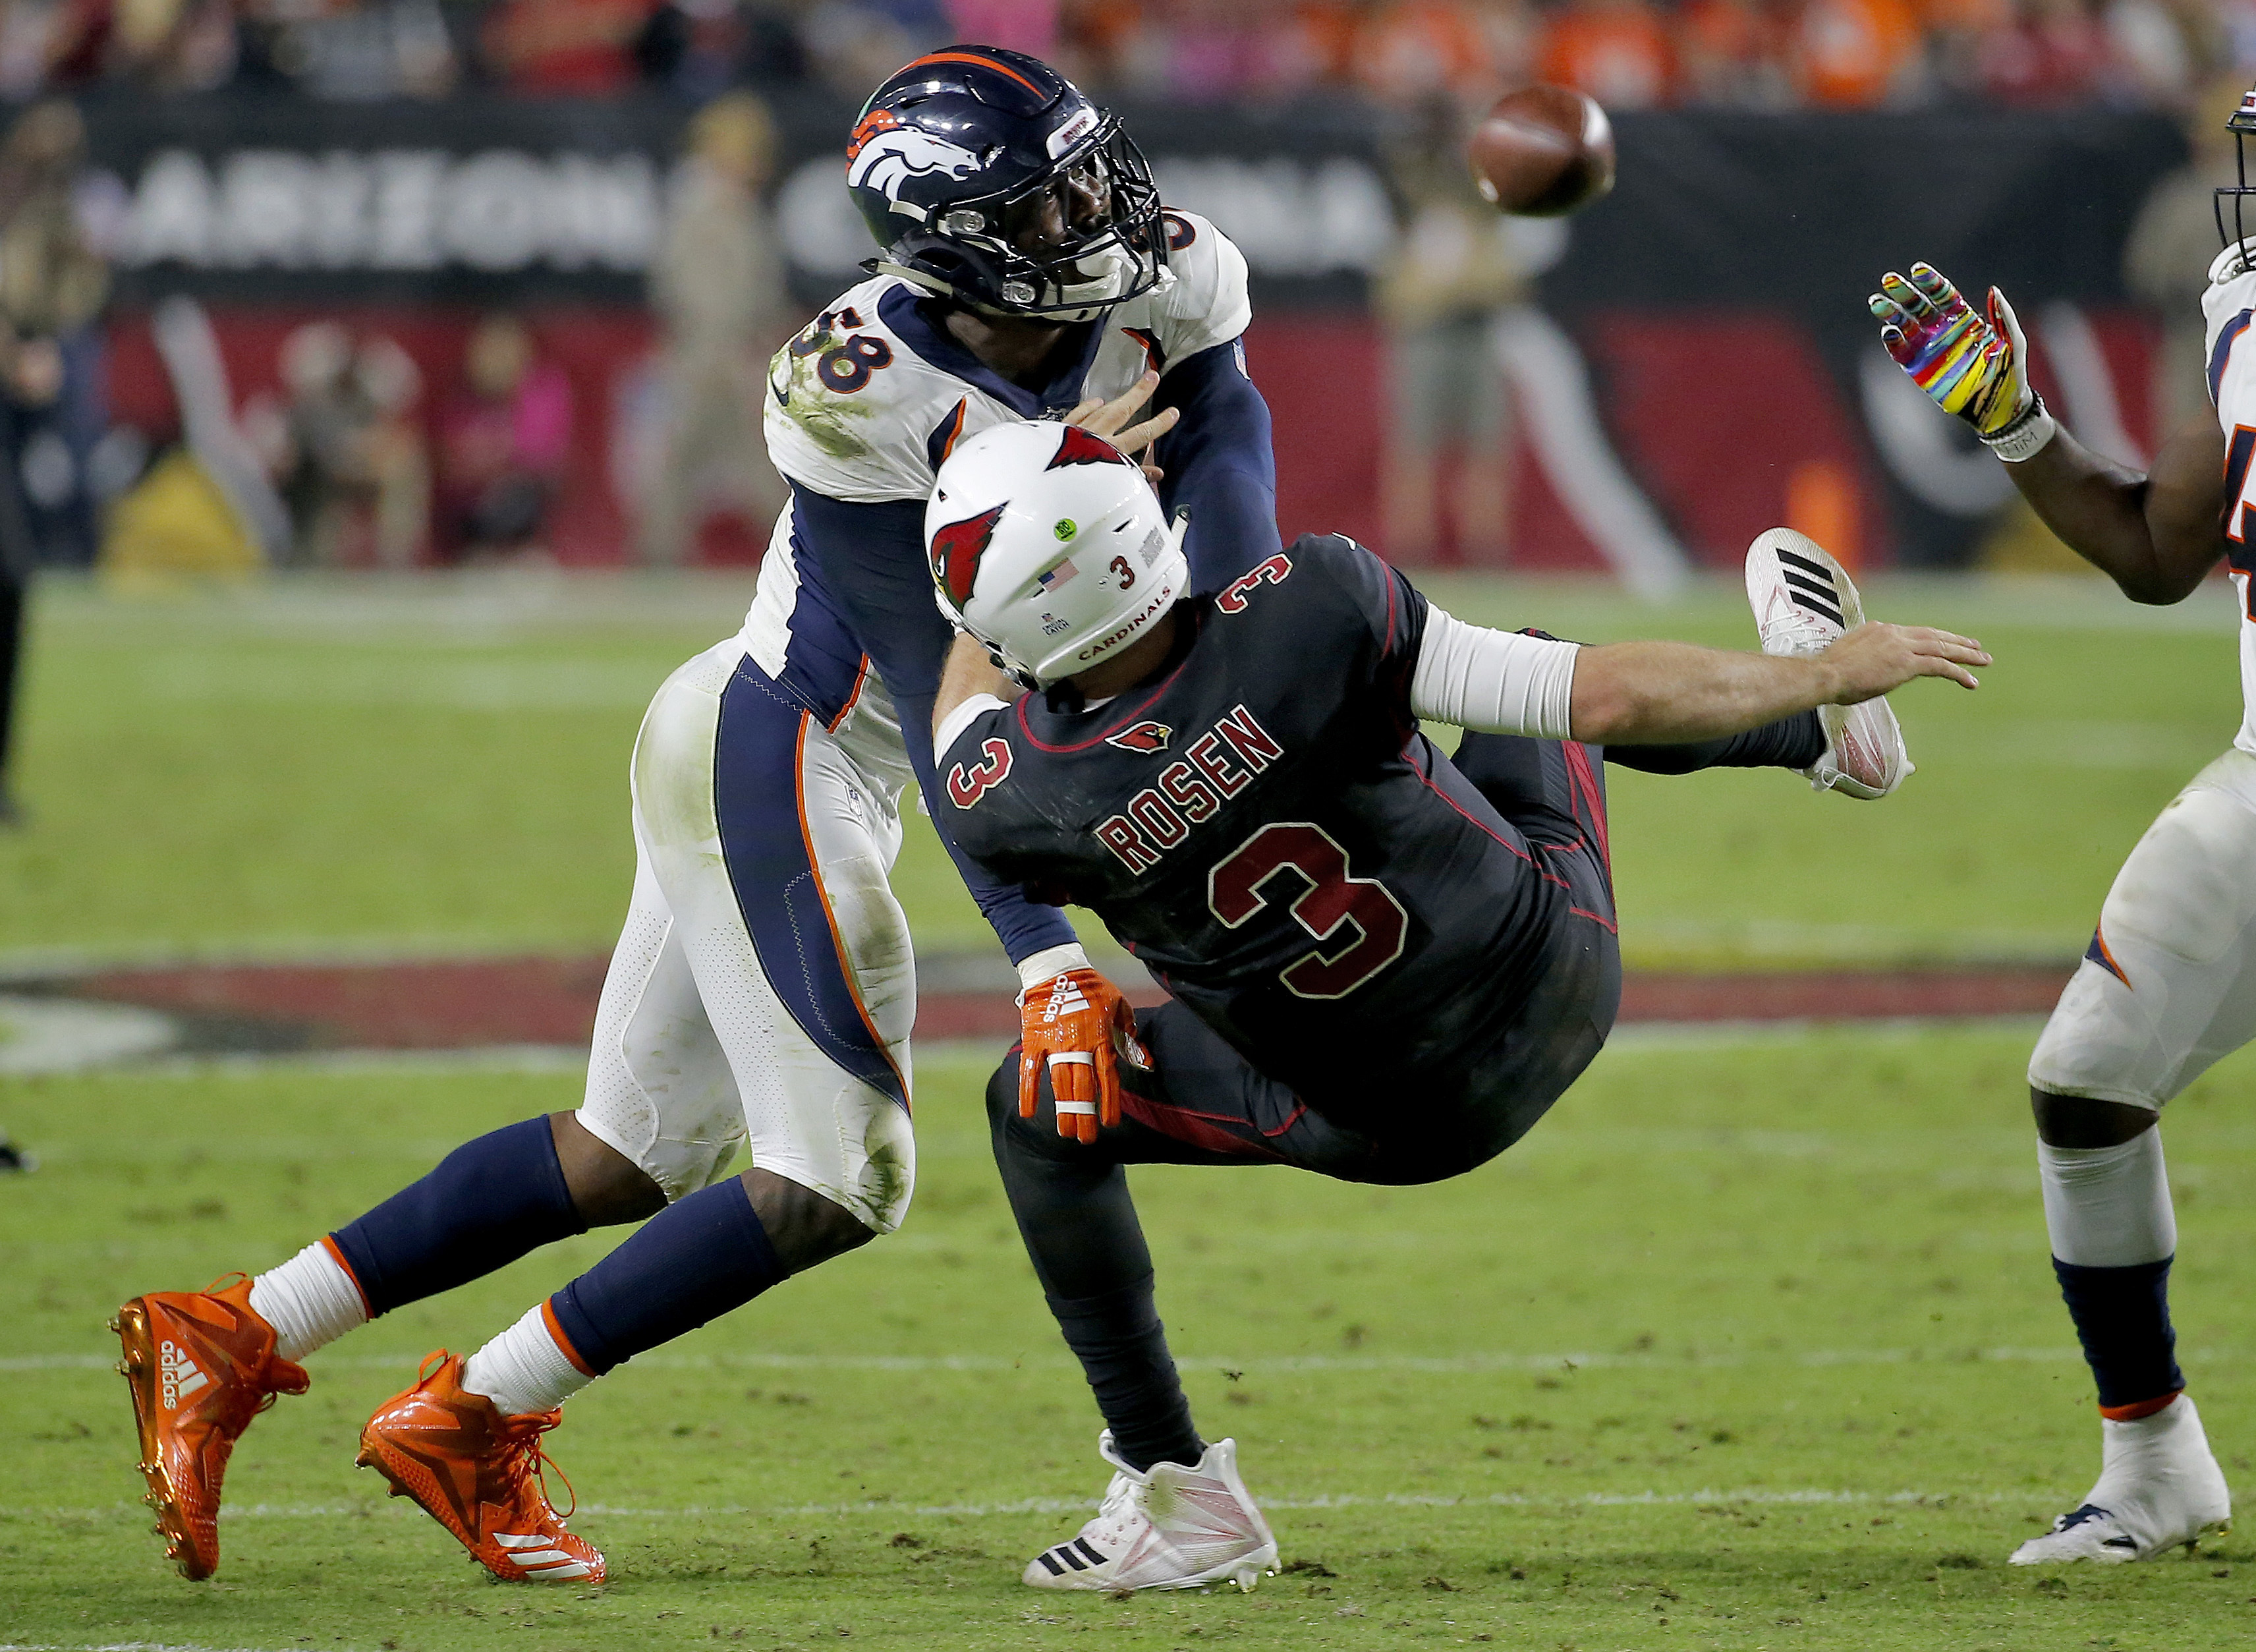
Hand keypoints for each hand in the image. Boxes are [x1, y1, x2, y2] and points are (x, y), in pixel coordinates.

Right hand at [1018, 966, 1148, 1142]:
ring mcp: (1054, 1043)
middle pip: (1083, 1087)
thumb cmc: (1094, 988)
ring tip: (1065, 1133)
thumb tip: (1146, 1064)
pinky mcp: (1034, 1039)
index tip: (1111, 1123)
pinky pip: (1029, 1069)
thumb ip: (1130, 1038)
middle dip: (1085, 1115)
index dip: (1109, 1101)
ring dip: (1062, 1109)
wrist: (1058, 969)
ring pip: (1059, 1083)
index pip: (1107, 1077)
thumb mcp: (1120, 1007)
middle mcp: (1078, 1045)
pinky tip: (1027, 1113)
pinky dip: (1028, 1091)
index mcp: (1100, 1038)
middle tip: (1086, 1139)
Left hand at [1062, 369, 1179, 482]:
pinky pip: (1077, 415)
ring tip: (1133, 388)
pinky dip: (1088, 408)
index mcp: (1110, 452)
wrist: (1042, 484)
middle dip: (1139, 394)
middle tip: (1153, 377)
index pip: (1141, 435)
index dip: (1159, 424)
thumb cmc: (1075, 491)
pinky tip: (1097, 402)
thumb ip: (1134, 477)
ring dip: (1118, 399)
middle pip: (1122, 411)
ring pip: (1102, 410)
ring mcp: (1078, 431)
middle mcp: (1096, 437)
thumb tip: (1157, 473)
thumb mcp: (1111, 488)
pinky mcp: (1060, 432)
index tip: (1173, 412)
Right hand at [1818, 621, 1989, 702]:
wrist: (1825, 674)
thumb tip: (1865, 668)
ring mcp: (1902, 647)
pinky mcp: (1907, 664)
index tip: (1945, 643)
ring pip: (1943, 648)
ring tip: (1983, 661)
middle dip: (1957, 641)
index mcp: (1879, 629)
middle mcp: (1894, 633)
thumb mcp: (1849, 658)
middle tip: (1976, 647)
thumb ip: (1865, 658)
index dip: (1934, 638)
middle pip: (1933, 635)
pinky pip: (1941, 666)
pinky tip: (1971, 682)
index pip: (1913, 633)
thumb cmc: (1828, 673)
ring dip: (1966, 655)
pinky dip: (1959, 673)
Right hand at [1869, 263, 2032, 440]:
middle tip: (1889, 279)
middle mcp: (1942, 330)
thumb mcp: (2014, 341)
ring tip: (1877, 302)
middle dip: (1903, 293)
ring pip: (1904, 326)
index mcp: (1963, 319)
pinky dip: (1893, 343)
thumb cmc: (2011, 371)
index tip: (1918, 270)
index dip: (1930, 282)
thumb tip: (1993, 290)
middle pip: (1918, 306)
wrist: (1998, 406)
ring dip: (1890, 314)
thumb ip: (2003, 316)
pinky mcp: (1918, 369)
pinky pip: (1901, 353)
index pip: (1943, 295)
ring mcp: (1928, 349)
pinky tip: (1888, 332)